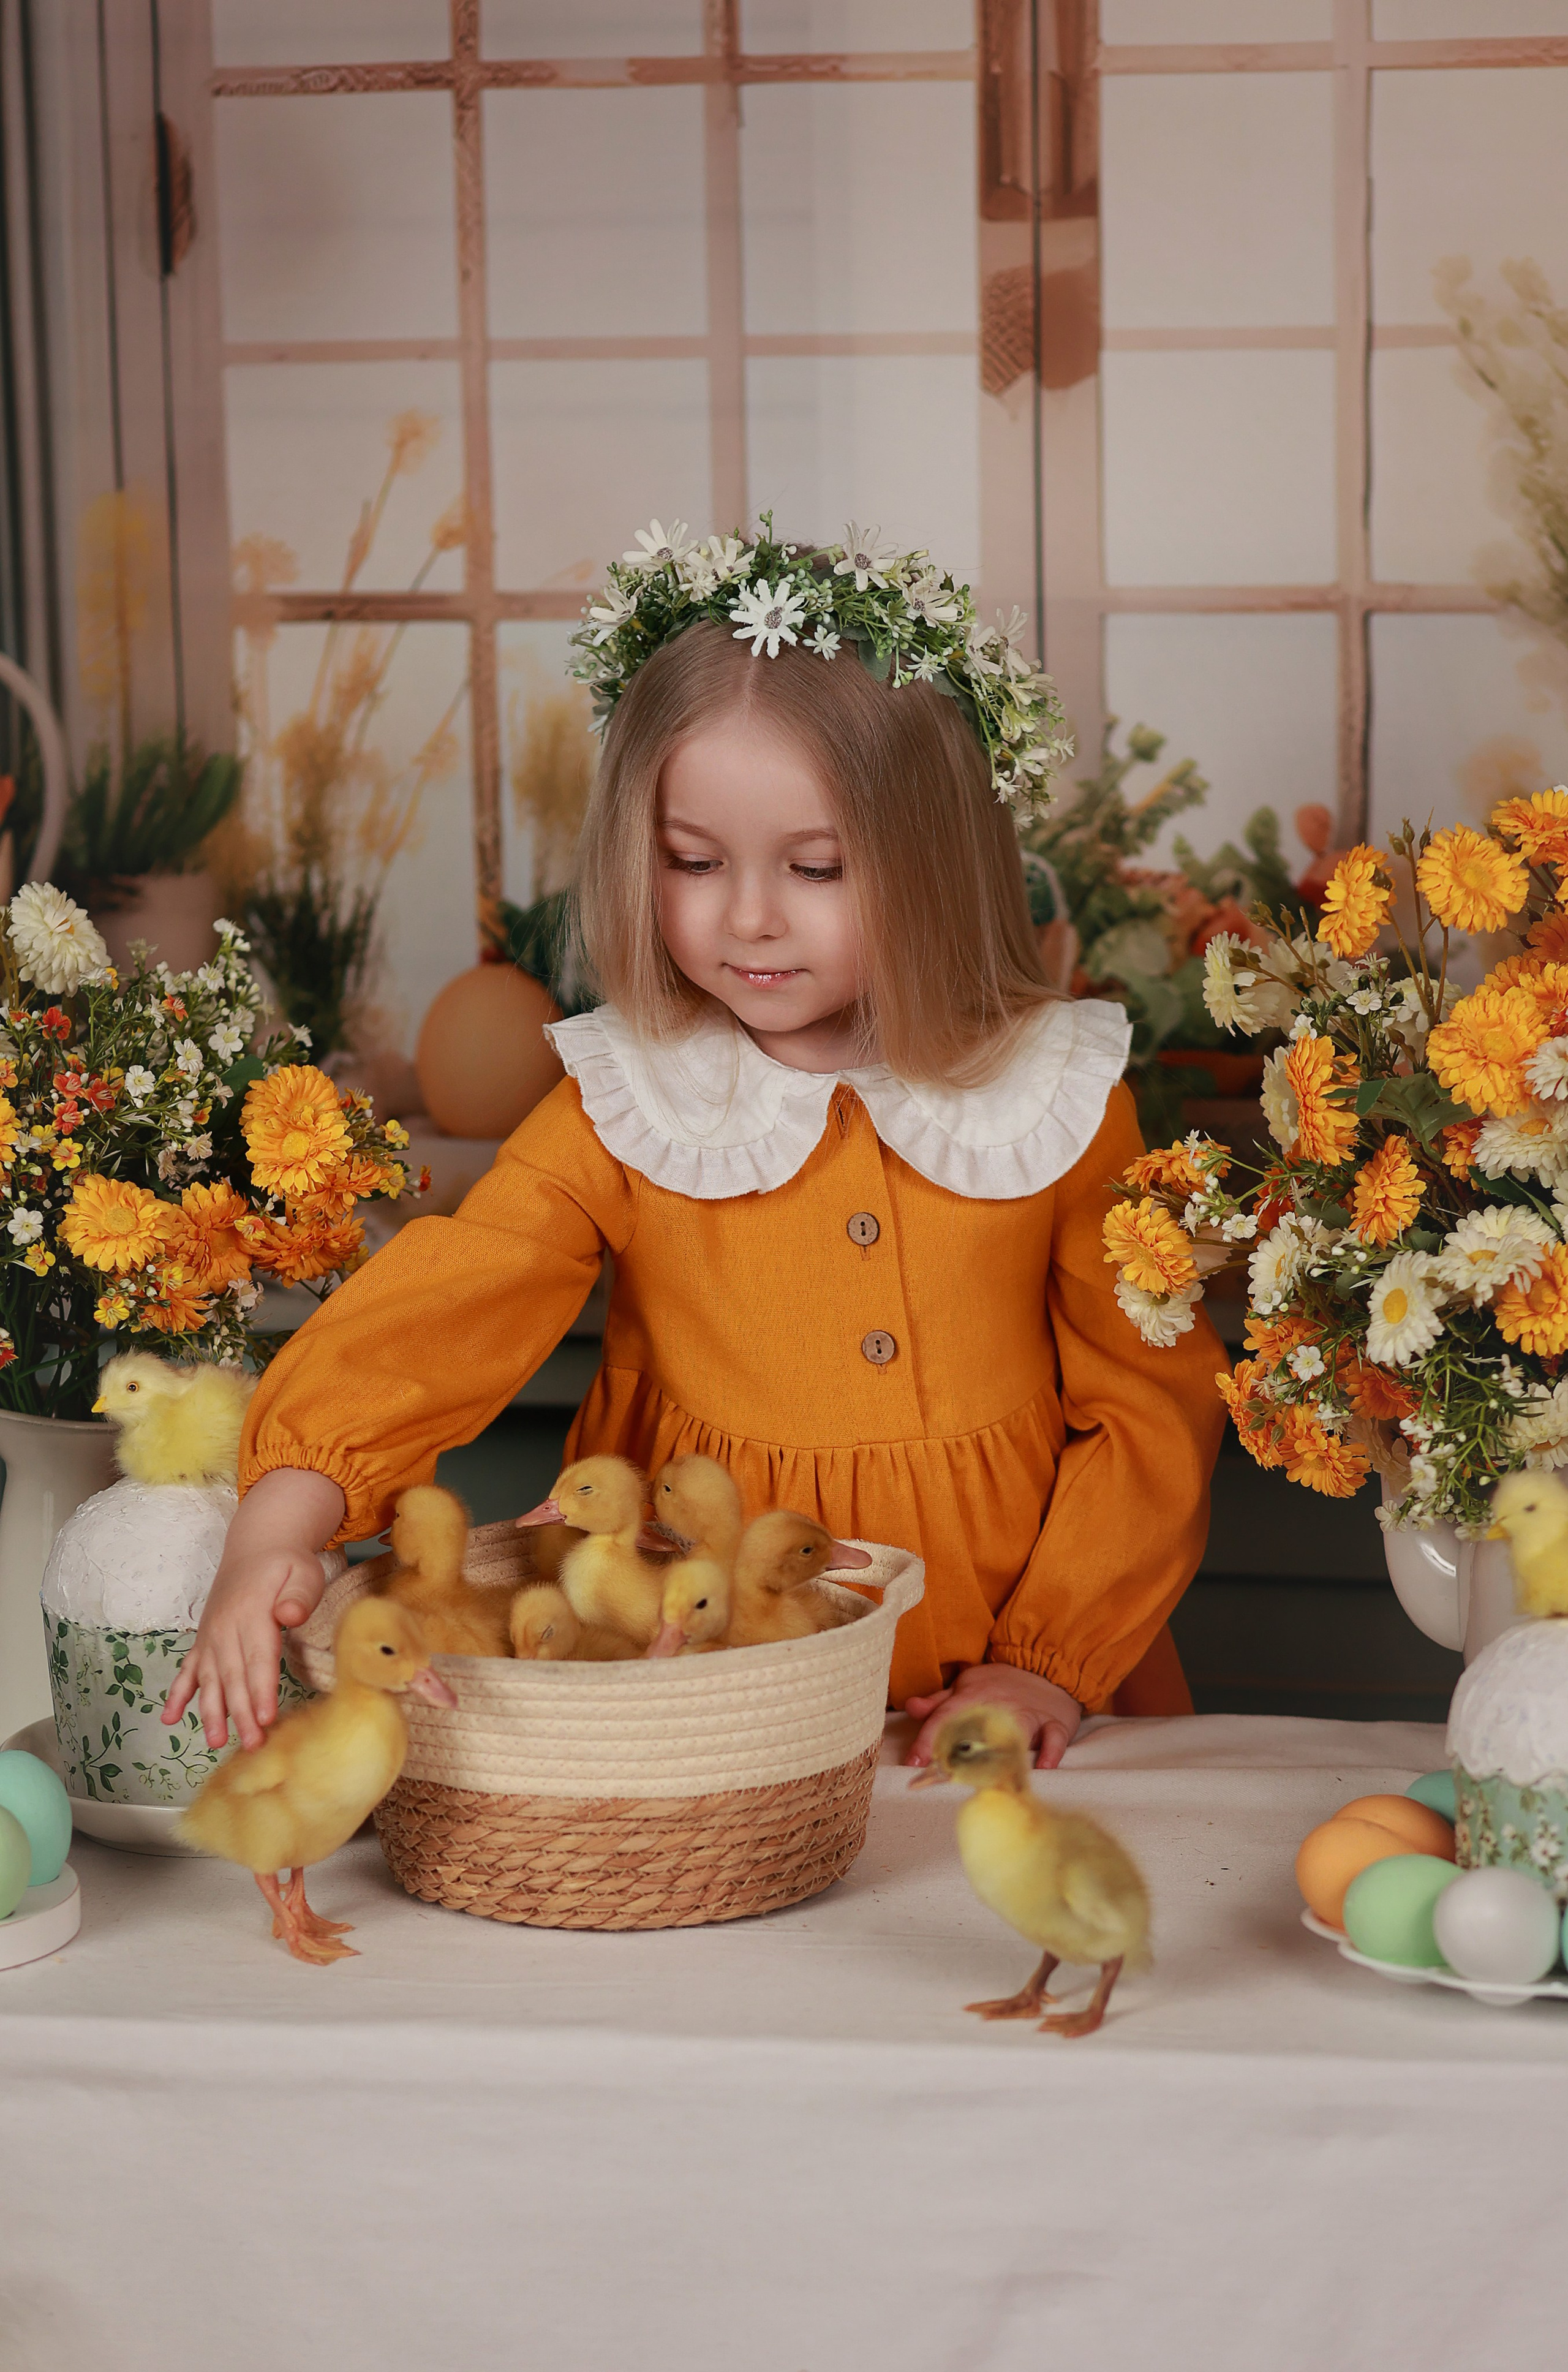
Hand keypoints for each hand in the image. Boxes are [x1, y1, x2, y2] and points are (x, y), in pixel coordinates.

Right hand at [162, 1468, 345, 1750]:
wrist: (257, 1546)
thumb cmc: (286, 1564)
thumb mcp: (302, 1571)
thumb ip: (298, 1595)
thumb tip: (290, 1616)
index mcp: (252, 1614)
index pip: (259, 1659)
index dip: (261, 1690)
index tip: (265, 1719)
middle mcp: (226, 1628)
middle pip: (234, 1677)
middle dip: (242, 1713)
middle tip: (252, 1744)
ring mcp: (211, 1635)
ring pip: (209, 1679)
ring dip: (211, 1712)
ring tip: (215, 1741)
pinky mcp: (204, 1640)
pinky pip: (187, 1669)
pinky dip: (177, 1694)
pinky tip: (169, 1718)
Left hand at [903, 1662, 1081, 1770]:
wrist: (1047, 1667)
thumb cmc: (1000, 1684)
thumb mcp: (967, 1685)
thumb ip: (939, 1701)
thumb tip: (910, 1707)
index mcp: (974, 1696)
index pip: (945, 1717)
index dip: (927, 1740)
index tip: (914, 1762)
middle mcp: (1000, 1707)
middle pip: (979, 1732)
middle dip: (963, 1756)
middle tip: (946, 1779)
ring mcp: (1030, 1715)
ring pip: (1018, 1734)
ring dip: (1006, 1755)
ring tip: (994, 1779)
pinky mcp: (1055, 1723)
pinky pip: (1055, 1738)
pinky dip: (1051, 1752)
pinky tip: (1043, 1767)